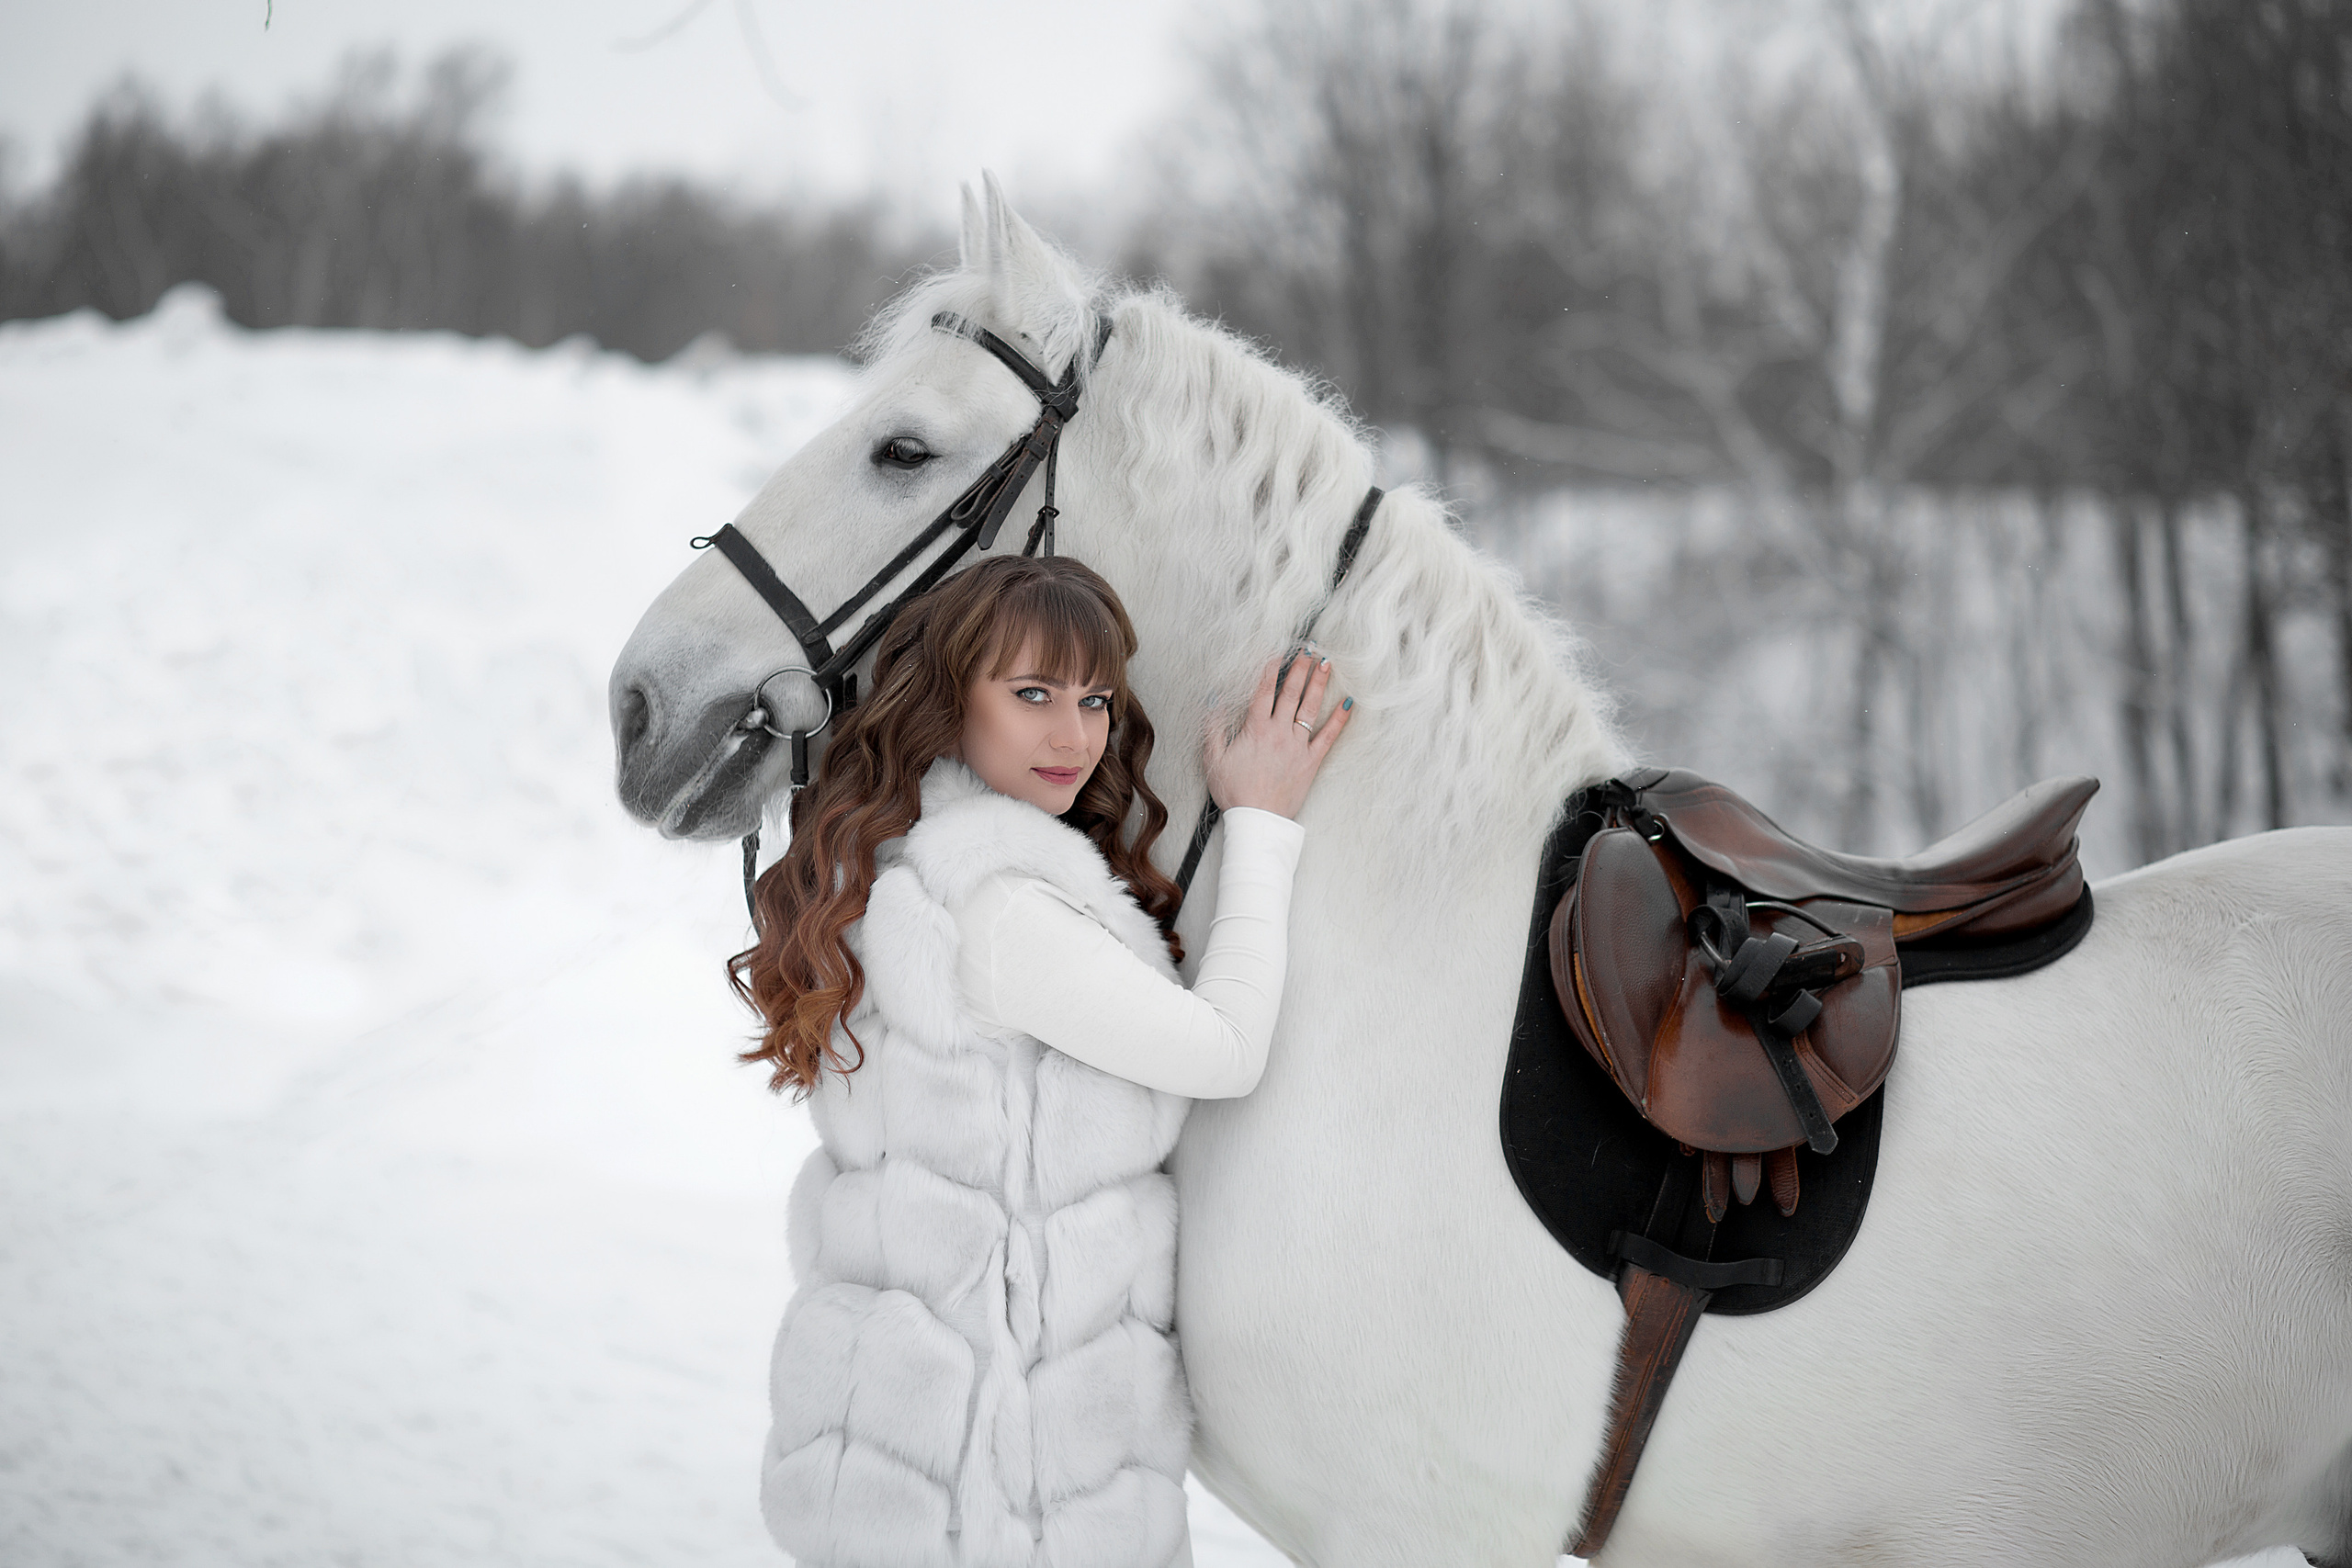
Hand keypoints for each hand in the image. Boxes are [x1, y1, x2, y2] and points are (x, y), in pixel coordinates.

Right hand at [1203, 649, 1352, 818]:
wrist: (1257, 819)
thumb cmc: (1234, 791)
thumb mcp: (1213, 758)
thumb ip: (1213, 727)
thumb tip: (1214, 701)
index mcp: (1255, 729)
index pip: (1263, 691)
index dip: (1270, 668)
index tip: (1277, 652)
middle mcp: (1278, 732)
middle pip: (1291, 693)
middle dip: (1300, 668)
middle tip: (1309, 649)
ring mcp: (1297, 746)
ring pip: (1310, 708)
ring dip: (1318, 684)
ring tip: (1326, 664)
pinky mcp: (1311, 761)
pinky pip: (1329, 736)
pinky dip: (1339, 719)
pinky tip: (1348, 703)